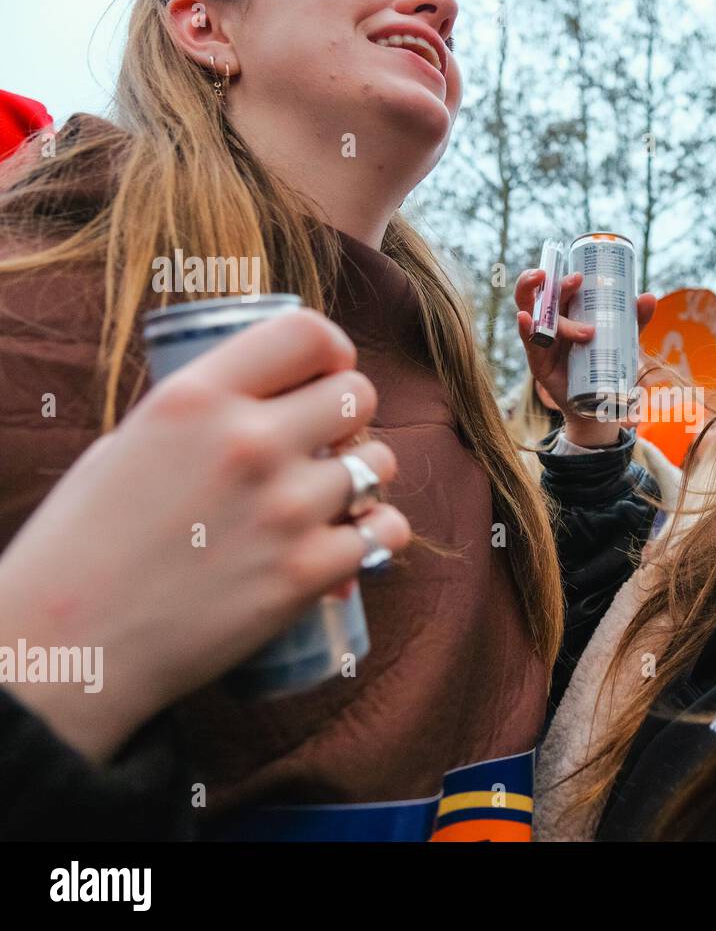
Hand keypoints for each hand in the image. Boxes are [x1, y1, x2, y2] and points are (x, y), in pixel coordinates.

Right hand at [0, 310, 410, 762]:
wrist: (69, 642)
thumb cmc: (86, 543)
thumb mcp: (132, 443)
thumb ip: (203, 416)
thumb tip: (269, 401)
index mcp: (198, 397)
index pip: (306, 334)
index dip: (332, 351)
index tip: (329, 374)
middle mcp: (249, 442)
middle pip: (358, 396)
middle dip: (350, 420)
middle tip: (327, 446)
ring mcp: (285, 508)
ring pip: (380, 464)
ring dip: (364, 479)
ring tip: (331, 500)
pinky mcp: (307, 572)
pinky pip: (386, 531)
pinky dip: (376, 537)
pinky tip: (352, 543)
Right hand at [514, 267, 655, 446]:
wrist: (597, 402)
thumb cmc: (604, 364)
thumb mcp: (621, 339)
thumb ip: (634, 320)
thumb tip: (649, 297)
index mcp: (568, 310)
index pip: (560, 286)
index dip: (564, 277)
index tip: (581, 276)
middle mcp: (551, 320)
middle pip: (543, 293)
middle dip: (552, 282)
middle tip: (576, 281)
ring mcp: (542, 338)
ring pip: (535, 313)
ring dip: (543, 303)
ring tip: (559, 304)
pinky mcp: (538, 359)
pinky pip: (528, 340)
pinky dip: (524, 328)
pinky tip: (524, 318)